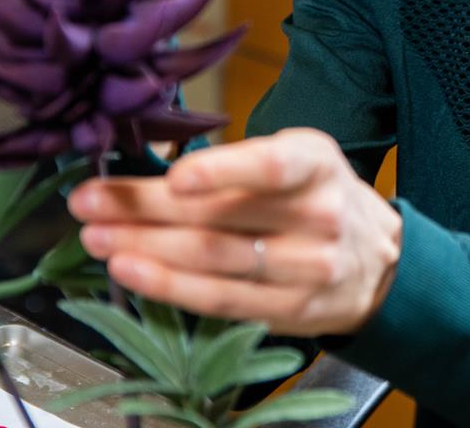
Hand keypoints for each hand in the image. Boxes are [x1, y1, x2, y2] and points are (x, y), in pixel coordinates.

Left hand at [67, 129, 401, 337]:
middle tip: (89, 202)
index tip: (173, 178)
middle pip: (221, 217)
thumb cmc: (317, 194)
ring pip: (214, 262)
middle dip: (143, 210)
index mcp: (315, 163)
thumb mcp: (295, 156)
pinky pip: (221, 302)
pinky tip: (132, 273)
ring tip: (96, 237)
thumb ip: (235, 162)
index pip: (270, 167)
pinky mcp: (292, 312)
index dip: (221, 172)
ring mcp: (307, 270)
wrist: (380, 260)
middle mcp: (317, 216)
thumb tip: (148, 169)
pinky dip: (170, 288)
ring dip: (145, 250)